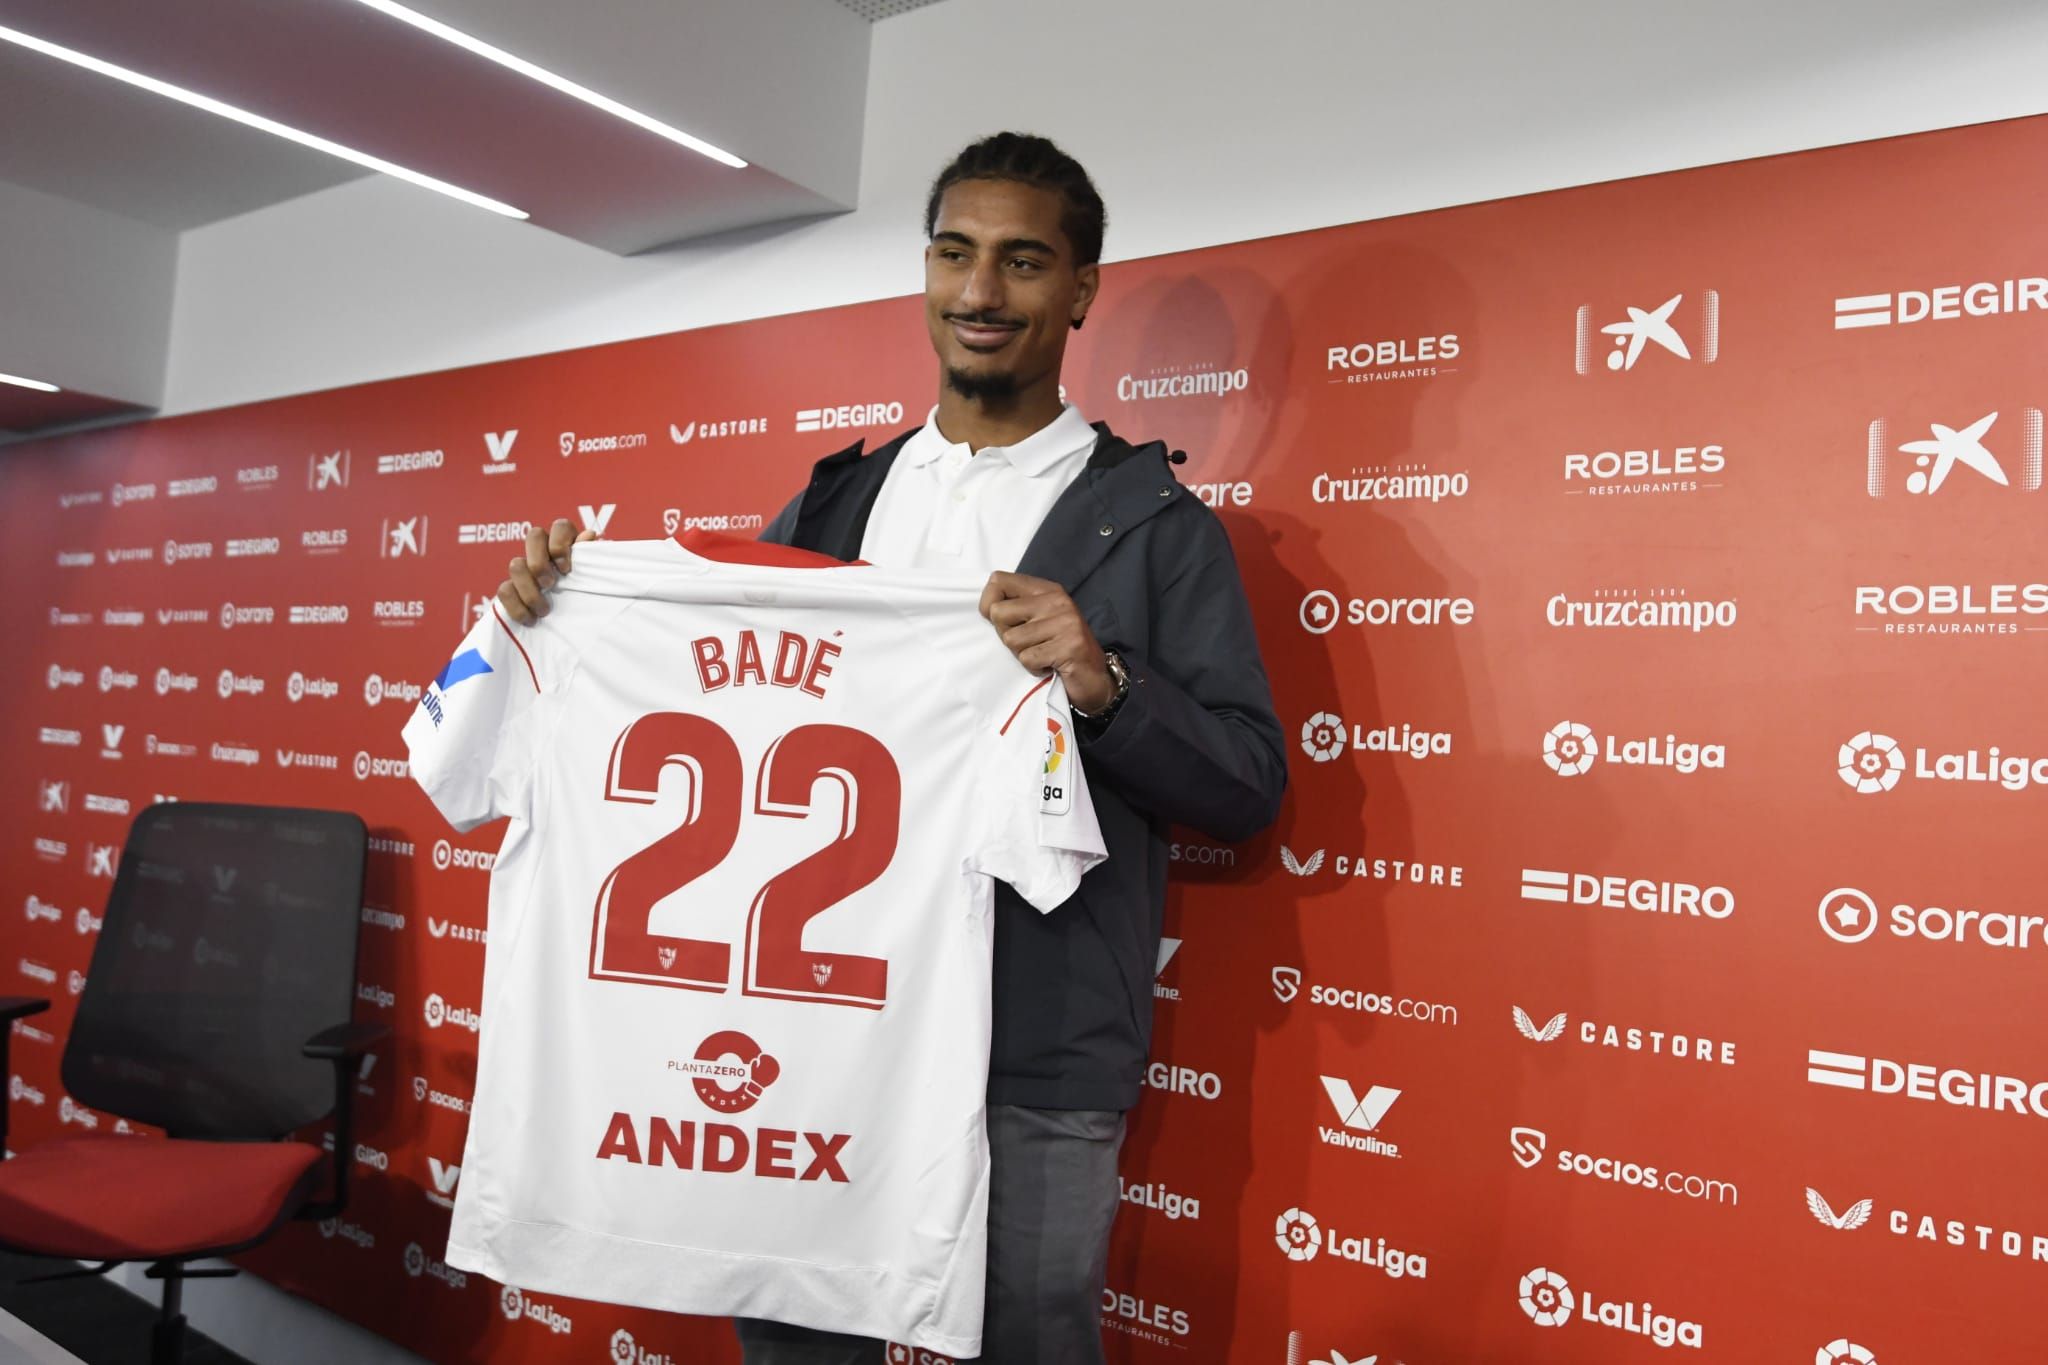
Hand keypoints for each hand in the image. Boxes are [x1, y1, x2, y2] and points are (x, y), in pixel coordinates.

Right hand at [496, 518, 599, 623]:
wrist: (579, 620)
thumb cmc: (590, 593)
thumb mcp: (595, 577)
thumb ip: (590, 556)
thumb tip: (588, 535)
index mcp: (568, 542)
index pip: (560, 527)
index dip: (560, 544)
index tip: (566, 569)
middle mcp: (545, 549)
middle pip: (534, 536)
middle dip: (540, 562)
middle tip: (549, 585)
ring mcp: (526, 567)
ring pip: (516, 565)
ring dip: (529, 590)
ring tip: (544, 610)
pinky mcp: (513, 589)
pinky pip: (504, 590)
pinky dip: (516, 606)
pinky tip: (530, 619)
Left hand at [979, 571, 1112, 711]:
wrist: (1094, 676)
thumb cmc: (1060, 647)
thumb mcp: (1040, 618)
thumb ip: (1017, 608)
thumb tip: (986, 608)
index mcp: (1046, 589)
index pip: (998, 580)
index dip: (988, 603)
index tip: (1000, 621)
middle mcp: (1056, 601)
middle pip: (998, 613)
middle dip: (1005, 634)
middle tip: (1028, 643)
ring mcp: (1065, 623)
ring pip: (1011, 639)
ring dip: (1022, 654)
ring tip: (1042, 654)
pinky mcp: (1069, 647)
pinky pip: (1028, 658)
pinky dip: (1034, 667)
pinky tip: (1050, 665)